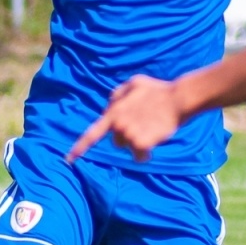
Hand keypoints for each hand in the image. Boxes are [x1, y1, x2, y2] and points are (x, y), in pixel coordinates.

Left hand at [69, 75, 183, 162]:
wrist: (177, 99)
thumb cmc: (157, 90)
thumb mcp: (133, 84)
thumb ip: (117, 96)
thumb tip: (110, 106)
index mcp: (113, 112)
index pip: (92, 133)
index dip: (79, 148)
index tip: (68, 160)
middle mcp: (118, 125)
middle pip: (117, 141)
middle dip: (127, 135)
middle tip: (144, 123)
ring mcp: (129, 134)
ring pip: (130, 148)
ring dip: (138, 143)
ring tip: (152, 129)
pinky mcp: (141, 143)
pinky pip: (140, 157)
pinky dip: (146, 153)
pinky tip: (155, 140)